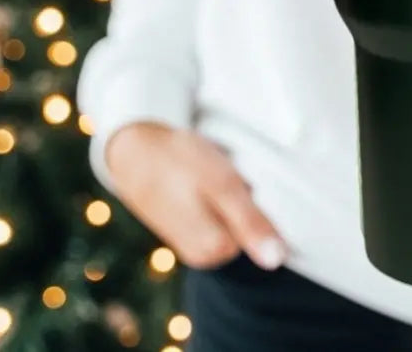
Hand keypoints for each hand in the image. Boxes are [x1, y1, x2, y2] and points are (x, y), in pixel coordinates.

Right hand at [105, 122, 289, 270]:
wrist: (135, 151)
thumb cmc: (181, 163)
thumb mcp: (223, 186)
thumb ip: (251, 223)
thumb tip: (276, 260)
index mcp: (216, 249)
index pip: (265, 232)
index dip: (259, 201)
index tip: (241, 179)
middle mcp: (204, 256)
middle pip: (249, 229)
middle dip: (246, 201)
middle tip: (225, 175)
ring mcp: (193, 244)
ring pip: (233, 222)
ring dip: (232, 198)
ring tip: (210, 176)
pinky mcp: (186, 230)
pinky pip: (217, 216)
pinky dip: (218, 198)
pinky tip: (201, 182)